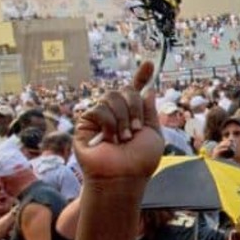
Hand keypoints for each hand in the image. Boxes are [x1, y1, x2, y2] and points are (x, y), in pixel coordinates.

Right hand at [73, 62, 161, 181]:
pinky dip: (109, 123)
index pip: (135, 91)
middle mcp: (116, 113)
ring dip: (123, 118)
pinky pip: (99, 108)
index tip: (149, 63)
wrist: (124, 177)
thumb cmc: (140, 162)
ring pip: (111, 96)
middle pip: (125, 90)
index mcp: (133, 115)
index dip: (142, 76)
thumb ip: (150, 112)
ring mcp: (100, 117)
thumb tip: (148, 89)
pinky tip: (110, 139)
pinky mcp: (85, 123)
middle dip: (135, 108)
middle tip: (136, 130)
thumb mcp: (153, 134)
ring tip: (124, 139)